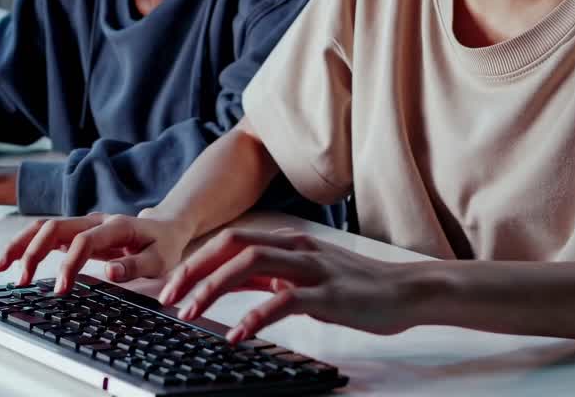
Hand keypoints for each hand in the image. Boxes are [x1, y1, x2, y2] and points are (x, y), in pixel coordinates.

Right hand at [0, 212, 195, 289]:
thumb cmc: (163, 245)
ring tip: (1, 268)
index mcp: (116, 226)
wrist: (165, 226)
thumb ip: (135, 265)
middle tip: (22, 281)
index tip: (61, 290)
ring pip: (44, 226)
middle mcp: (94, 220)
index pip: (84, 241)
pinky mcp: (76, 231)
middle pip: (54, 227)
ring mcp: (83, 223)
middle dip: (33, 252)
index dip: (69, 263)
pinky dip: (24, 245)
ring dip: (21, 244)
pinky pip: (45, 234)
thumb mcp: (160, 260)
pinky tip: (9, 262)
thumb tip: (110, 273)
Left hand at [158, 228, 412, 342]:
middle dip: (193, 270)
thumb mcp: (305, 273)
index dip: (195, 261)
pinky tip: (237, 334)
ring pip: (250, 264)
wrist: (406, 291)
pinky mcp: (328, 295)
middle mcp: (295, 247)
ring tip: (190, 313)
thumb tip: (232, 279)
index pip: (229, 241)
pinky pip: (284, 301)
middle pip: (231, 245)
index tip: (170, 286)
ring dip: (213, 287)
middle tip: (168, 299)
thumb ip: (271, 274)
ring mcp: (312, 268)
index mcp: (288, 242)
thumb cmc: (356, 286)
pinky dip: (254, 316)